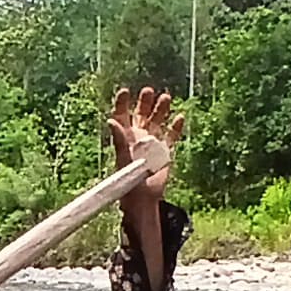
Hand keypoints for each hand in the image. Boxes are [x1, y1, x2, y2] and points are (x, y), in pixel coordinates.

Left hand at [106, 87, 184, 203]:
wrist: (144, 199)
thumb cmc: (128, 183)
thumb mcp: (123, 159)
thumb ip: (119, 140)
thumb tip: (111, 120)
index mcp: (125, 138)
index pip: (122, 116)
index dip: (122, 103)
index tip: (125, 91)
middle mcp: (138, 137)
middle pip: (141, 115)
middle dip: (145, 102)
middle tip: (148, 90)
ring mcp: (153, 143)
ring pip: (157, 121)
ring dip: (161, 110)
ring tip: (165, 97)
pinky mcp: (165, 152)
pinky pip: (171, 136)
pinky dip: (176, 127)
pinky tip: (179, 117)